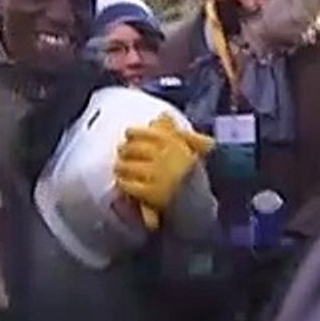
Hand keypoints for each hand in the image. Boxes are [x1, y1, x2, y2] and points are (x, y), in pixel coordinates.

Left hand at [114, 114, 214, 230]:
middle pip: (135, 148)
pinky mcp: (151, 193)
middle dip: (126, 149)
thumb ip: (179, 132)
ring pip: (128, 165)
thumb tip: (163, 115)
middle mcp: (166, 158)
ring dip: (121, 166)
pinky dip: (123, 182)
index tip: (129, 133)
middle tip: (121, 151)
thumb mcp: (193, 151)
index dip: (136, 132)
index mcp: (176, 144)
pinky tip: (123, 182)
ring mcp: (157, 176)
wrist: (199, 205)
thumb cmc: (195, 176)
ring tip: (120, 167)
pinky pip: (128, 184)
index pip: (149, 132)